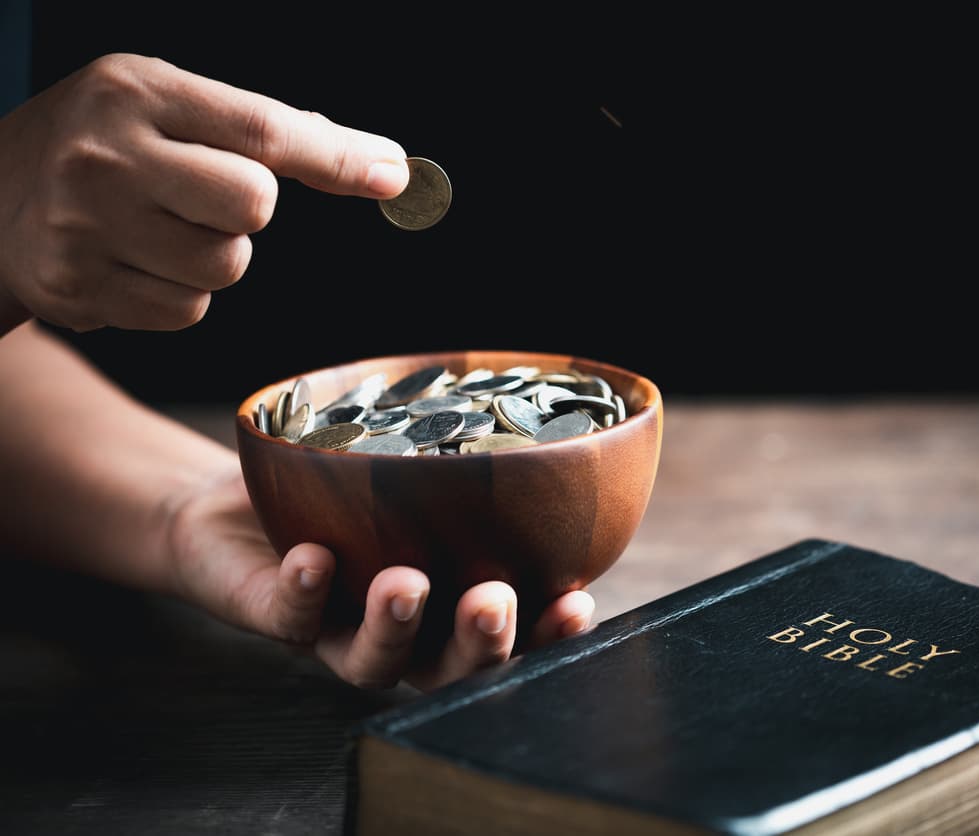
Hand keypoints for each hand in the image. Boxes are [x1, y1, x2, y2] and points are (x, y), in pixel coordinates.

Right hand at [0, 53, 409, 333]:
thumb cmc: (111, 146)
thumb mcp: (173, 108)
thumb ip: (272, 133)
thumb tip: (384, 165)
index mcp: (139, 92)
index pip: (263, 131)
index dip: (337, 160)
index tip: (392, 175)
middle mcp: (106, 153)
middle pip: (252, 205)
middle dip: (248, 212)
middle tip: (204, 198)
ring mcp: (86, 224)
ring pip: (223, 267)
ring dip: (212, 258)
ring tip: (158, 230)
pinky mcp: (78, 286)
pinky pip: (186, 310)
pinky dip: (177, 295)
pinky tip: (134, 263)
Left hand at [165, 463, 595, 690]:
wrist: (237, 507)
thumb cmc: (343, 489)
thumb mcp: (413, 471)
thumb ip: (469, 474)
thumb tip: (557, 430)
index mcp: (446, 607)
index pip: (510, 635)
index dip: (546, 634)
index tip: (576, 603)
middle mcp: (398, 633)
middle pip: (447, 667)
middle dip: (479, 645)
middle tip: (493, 603)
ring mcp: (335, 631)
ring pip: (373, 662)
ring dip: (394, 627)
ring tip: (406, 584)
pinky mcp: (273, 616)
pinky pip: (291, 618)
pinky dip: (305, 591)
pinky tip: (316, 556)